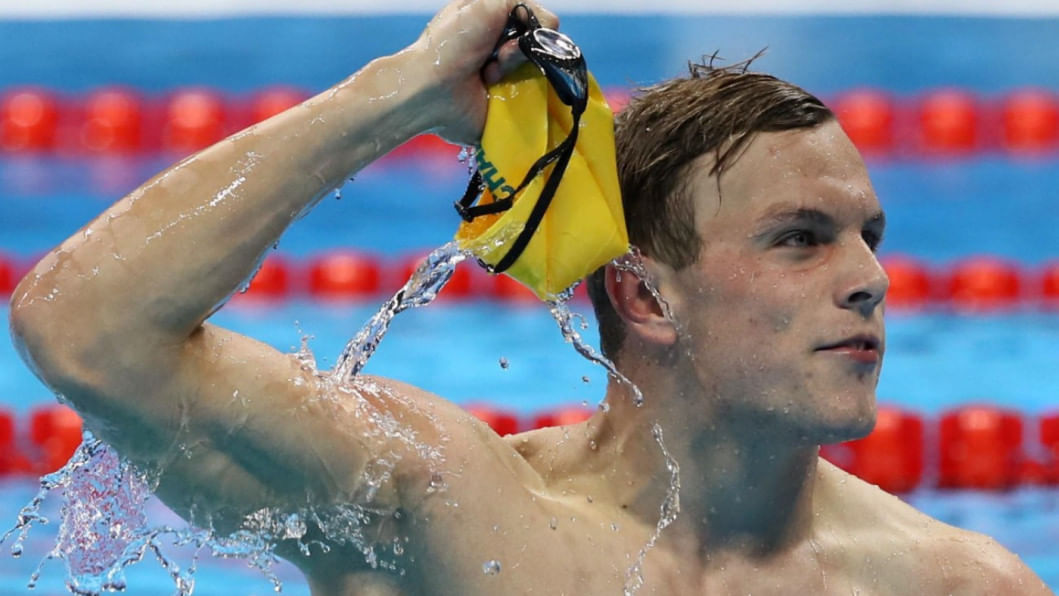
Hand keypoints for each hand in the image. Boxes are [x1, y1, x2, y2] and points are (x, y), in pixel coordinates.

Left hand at [408, 0, 558, 144]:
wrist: (429, 89)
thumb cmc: (452, 43)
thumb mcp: (486, 3)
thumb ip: (521, 3)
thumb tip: (550, 26)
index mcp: (495, 26)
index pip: (534, 22)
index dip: (530, 25)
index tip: (513, 29)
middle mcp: (503, 52)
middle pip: (541, 45)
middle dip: (523, 47)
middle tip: (499, 54)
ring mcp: (508, 81)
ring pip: (541, 71)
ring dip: (518, 68)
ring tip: (491, 74)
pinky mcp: (509, 108)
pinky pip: (537, 101)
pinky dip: (524, 93)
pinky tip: (497, 89)